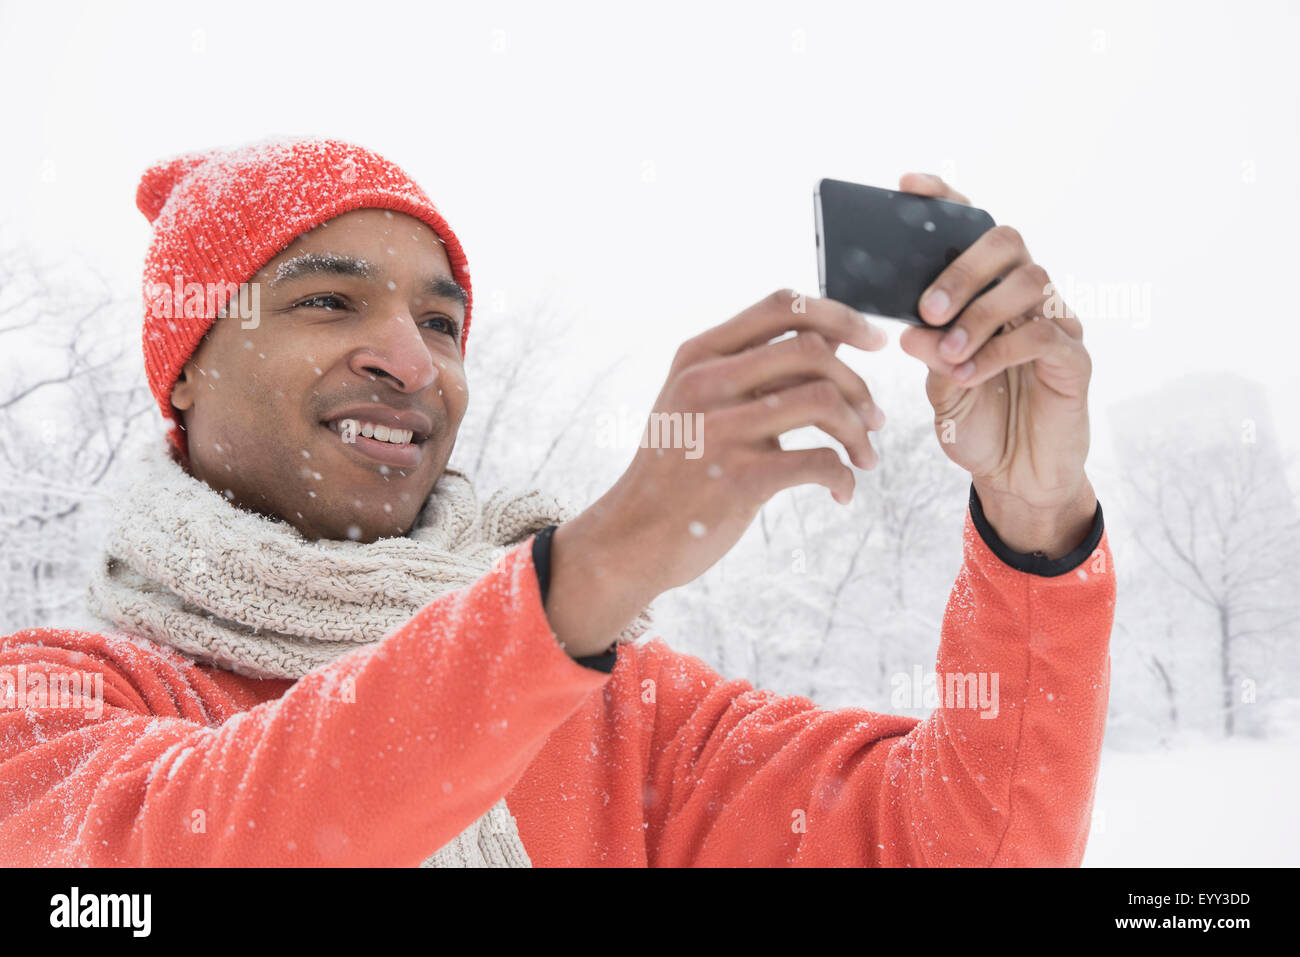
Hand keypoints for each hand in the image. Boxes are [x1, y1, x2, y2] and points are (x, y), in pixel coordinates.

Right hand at [546, 289, 887, 656]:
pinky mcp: (739, 478)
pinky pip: (819, 462)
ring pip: (823, 400)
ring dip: (859, 432)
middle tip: (873, 418)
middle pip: (813, 350)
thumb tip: (831, 336)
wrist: (633, 537)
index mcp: (699, 356)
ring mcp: (722, 430)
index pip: (783, 306)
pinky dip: (844, 477)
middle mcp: (707, 383)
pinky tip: (840, 492)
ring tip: (864, 457)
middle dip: (859, 384)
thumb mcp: (698, 402)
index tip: (874, 342)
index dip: (841, 316)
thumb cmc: (676, 468)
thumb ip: (755, 369)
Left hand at [895, 172, 1096, 557]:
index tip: (906, 186)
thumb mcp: (939, 387)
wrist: (1015, 478)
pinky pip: (1043, 335)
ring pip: (1029, 282)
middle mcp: (1025, 298)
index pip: (972, 231)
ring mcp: (1056, 324)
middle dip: (962, 268)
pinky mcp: (1074, 360)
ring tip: (950, 351)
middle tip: (928, 308)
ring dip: (980, 314)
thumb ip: (928, 352)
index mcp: (988, 293)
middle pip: (1006, 241)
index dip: (945, 201)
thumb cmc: (978, 423)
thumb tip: (907, 327)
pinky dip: (1000, 351)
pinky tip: (971, 374)